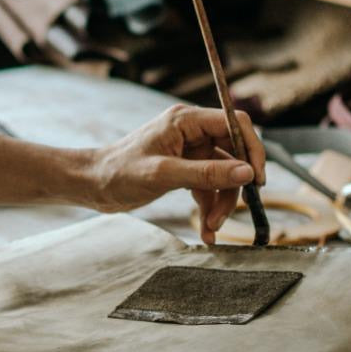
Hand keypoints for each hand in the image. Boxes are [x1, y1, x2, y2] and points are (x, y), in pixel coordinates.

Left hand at [90, 104, 265, 243]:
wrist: (93, 185)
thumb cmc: (119, 172)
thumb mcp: (164, 174)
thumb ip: (207, 173)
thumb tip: (247, 173)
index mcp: (186, 120)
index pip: (236, 124)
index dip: (252, 150)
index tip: (258, 180)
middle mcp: (191, 132)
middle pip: (233, 154)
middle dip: (233, 187)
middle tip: (230, 214)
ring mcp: (189, 151)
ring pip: (223, 175)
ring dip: (221, 204)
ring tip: (210, 228)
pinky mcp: (184, 170)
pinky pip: (208, 187)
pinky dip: (210, 208)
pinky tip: (206, 231)